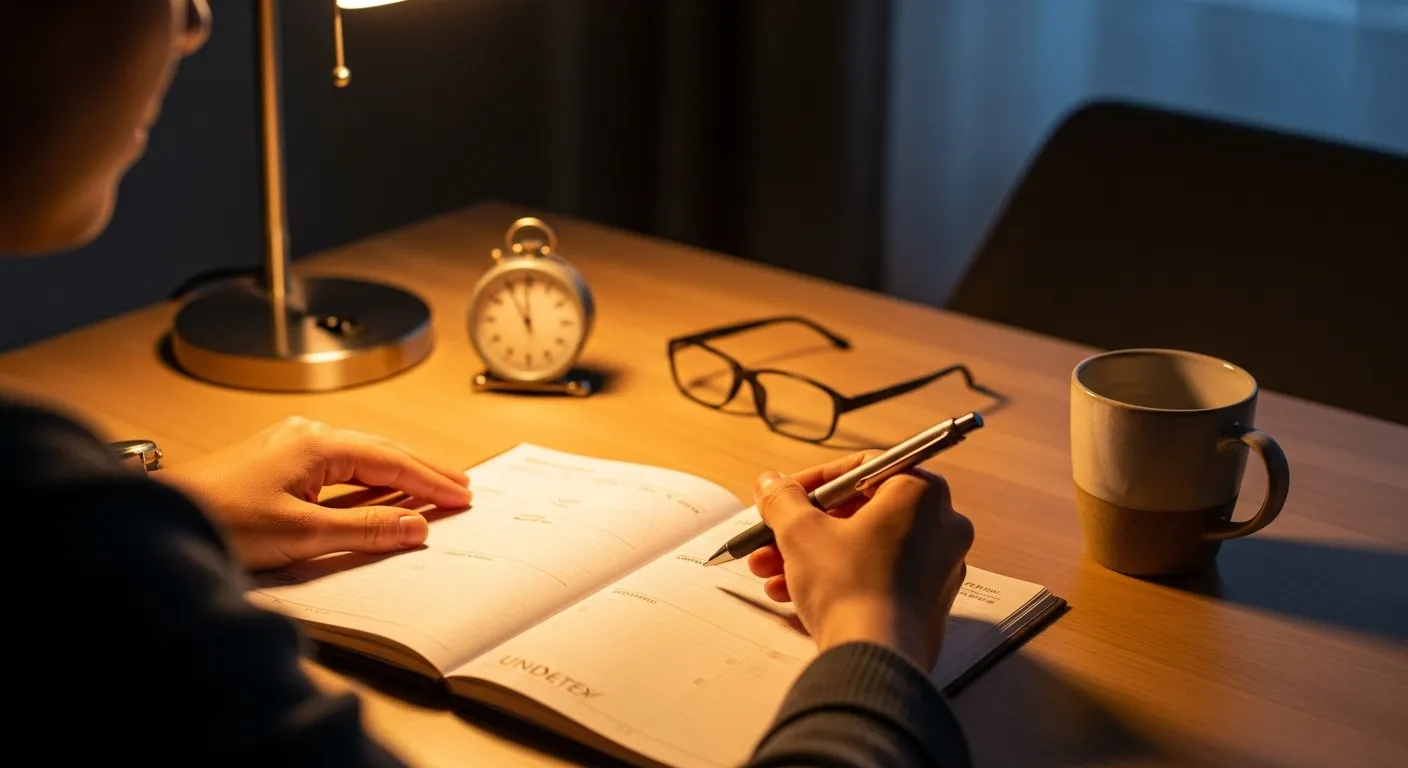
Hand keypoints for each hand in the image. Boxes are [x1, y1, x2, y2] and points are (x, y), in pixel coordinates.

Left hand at [159, 417, 471, 570]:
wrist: (158, 520)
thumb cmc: (218, 519)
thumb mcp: (302, 533)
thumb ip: (365, 530)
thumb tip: (415, 526)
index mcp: (318, 442)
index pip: (392, 462)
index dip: (432, 482)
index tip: (463, 496)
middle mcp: (307, 436)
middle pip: (382, 454)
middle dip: (424, 473)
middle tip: (461, 489)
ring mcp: (291, 449)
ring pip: (361, 461)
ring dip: (398, 478)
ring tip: (433, 491)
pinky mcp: (277, 467)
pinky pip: (338, 470)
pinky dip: (368, 484)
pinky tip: (381, 496)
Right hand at [747, 451, 973, 669]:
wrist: (875, 660)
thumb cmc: (848, 587)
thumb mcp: (800, 531)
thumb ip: (783, 499)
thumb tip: (771, 484)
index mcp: (921, 494)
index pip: (862, 469)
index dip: (814, 481)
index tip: (786, 495)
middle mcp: (942, 526)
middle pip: (860, 512)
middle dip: (806, 527)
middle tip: (772, 537)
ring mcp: (940, 568)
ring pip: (864, 548)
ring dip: (812, 555)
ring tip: (770, 572)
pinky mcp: (929, 604)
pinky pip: (878, 578)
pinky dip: (838, 580)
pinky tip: (793, 595)